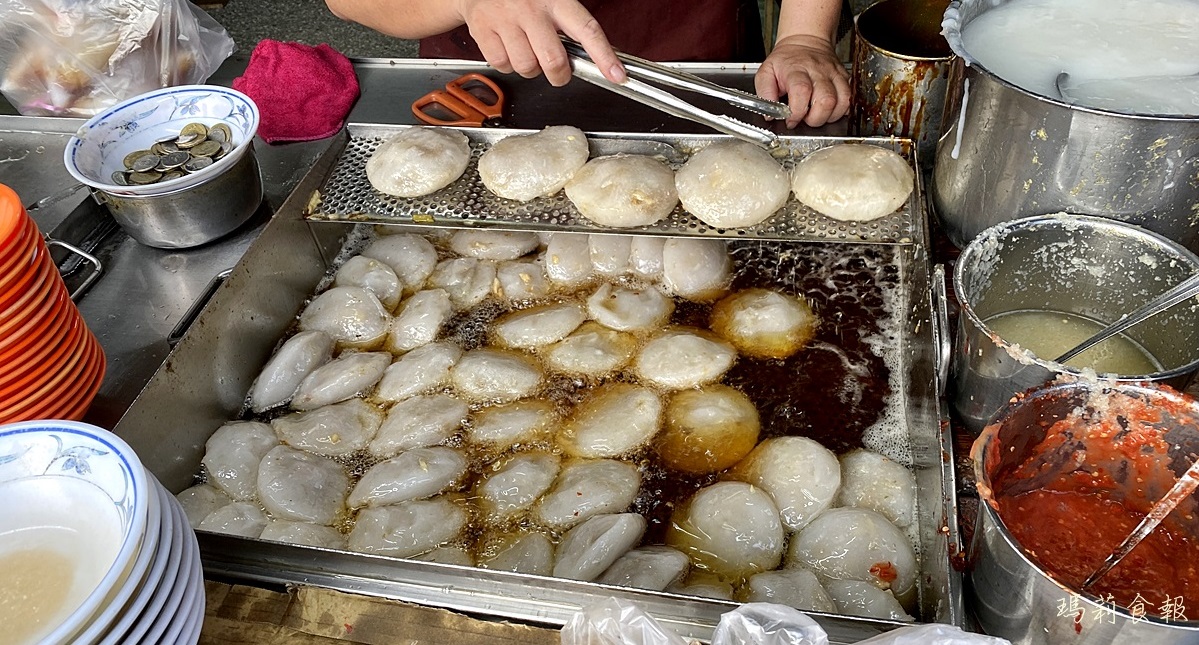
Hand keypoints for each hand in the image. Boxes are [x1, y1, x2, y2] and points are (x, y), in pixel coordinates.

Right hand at [458, 0, 625, 86]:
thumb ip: (570, 23)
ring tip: (527, 51)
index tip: (618, 76)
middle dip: (559, 75)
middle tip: (557, 71)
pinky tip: (508, 48)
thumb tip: (596, 55)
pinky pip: (502, 65)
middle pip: (554, 61)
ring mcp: (506, 20)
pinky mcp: (484, 29)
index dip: (605, 57)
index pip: (587, 31)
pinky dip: (507, 65)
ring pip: (527, 68)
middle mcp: (531, 9)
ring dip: (530, 69)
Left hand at [754, 34, 849, 127]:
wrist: (806, 41)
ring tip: (817, 114)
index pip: (801, 91)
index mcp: (797, 70)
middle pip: (826, 100)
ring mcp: (834, 74)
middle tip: (806, 117)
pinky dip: (842, 109)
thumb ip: (765, 93)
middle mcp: (818, 71)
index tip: (791, 119)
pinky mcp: (845, 77)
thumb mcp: (766, 72)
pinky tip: (830, 109)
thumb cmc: (786, 60)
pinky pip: (850, 98)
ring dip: (830, 115)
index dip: (797, 112)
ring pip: (843, 101)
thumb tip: (769, 114)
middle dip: (815, 118)